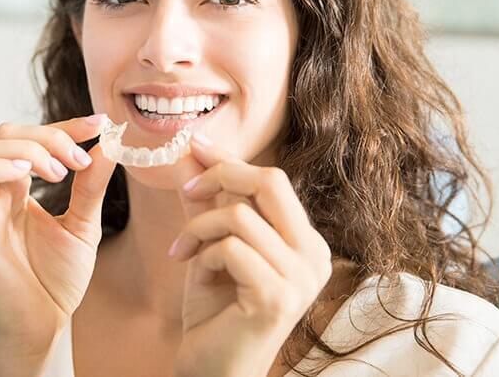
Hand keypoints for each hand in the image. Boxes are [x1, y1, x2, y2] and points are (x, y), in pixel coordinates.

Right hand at [0, 114, 115, 357]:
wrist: (42, 325)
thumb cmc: (56, 279)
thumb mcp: (83, 225)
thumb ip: (90, 186)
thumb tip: (108, 145)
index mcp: (20, 188)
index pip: (34, 138)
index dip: (65, 125)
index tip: (99, 124)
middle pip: (6, 133)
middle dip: (48, 134)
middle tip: (78, 159)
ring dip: (28, 150)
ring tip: (59, 173)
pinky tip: (29, 177)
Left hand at [170, 134, 332, 376]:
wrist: (212, 369)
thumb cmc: (216, 309)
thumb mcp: (212, 244)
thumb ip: (208, 201)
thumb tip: (191, 153)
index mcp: (305, 241)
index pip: (273, 181)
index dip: (231, 160)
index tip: (195, 144)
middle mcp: (314, 255)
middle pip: (271, 181)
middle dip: (221, 175)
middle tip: (188, 191)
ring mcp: (301, 277)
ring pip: (240, 215)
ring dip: (199, 227)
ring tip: (183, 251)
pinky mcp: (278, 296)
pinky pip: (231, 247)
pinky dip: (204, 254)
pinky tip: (196, 274)